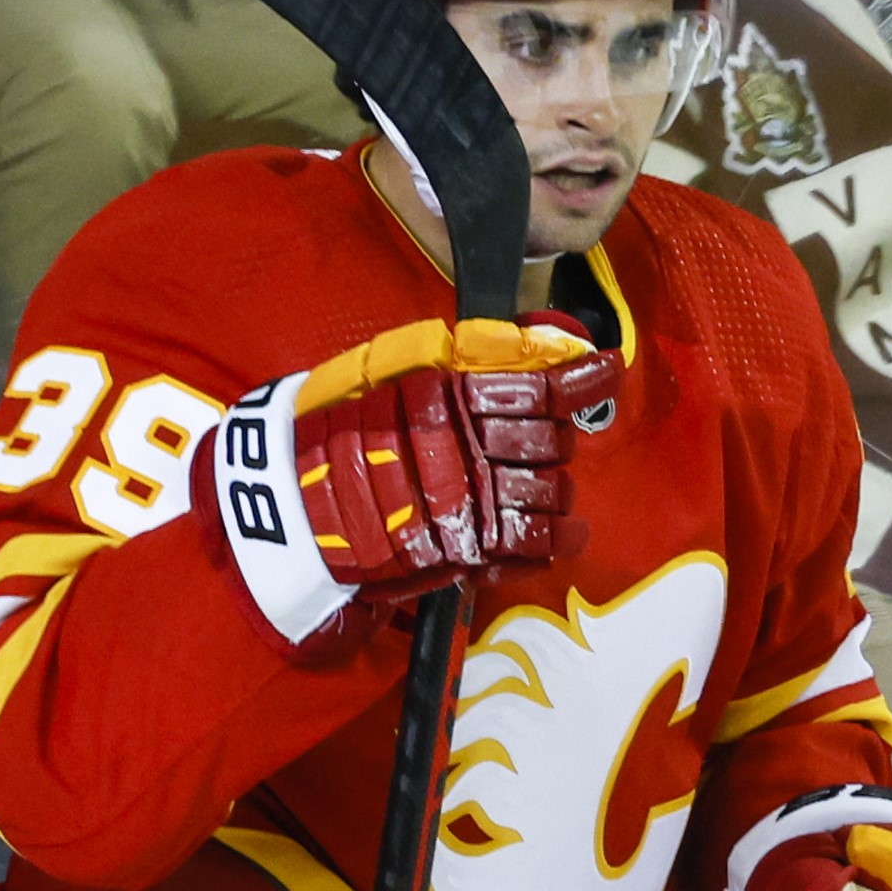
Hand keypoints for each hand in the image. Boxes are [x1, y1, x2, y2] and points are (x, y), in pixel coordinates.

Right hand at [202, 314, 620, 649]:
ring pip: (550, 493)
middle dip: (553, 444)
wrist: (286, 500)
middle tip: (537, 446)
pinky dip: (556, 540)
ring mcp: (464, 499)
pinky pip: (532, 544)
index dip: (579, 379)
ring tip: (544, 494)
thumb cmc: (343, 429)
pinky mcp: (460, 549)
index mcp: (446, 391)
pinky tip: (564, 535)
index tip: (604, 369)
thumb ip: (473, 356)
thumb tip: (549, 341)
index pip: (536, 385)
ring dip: (555, 494)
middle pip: (551, 443)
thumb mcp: (398, 371)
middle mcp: (462, 443)